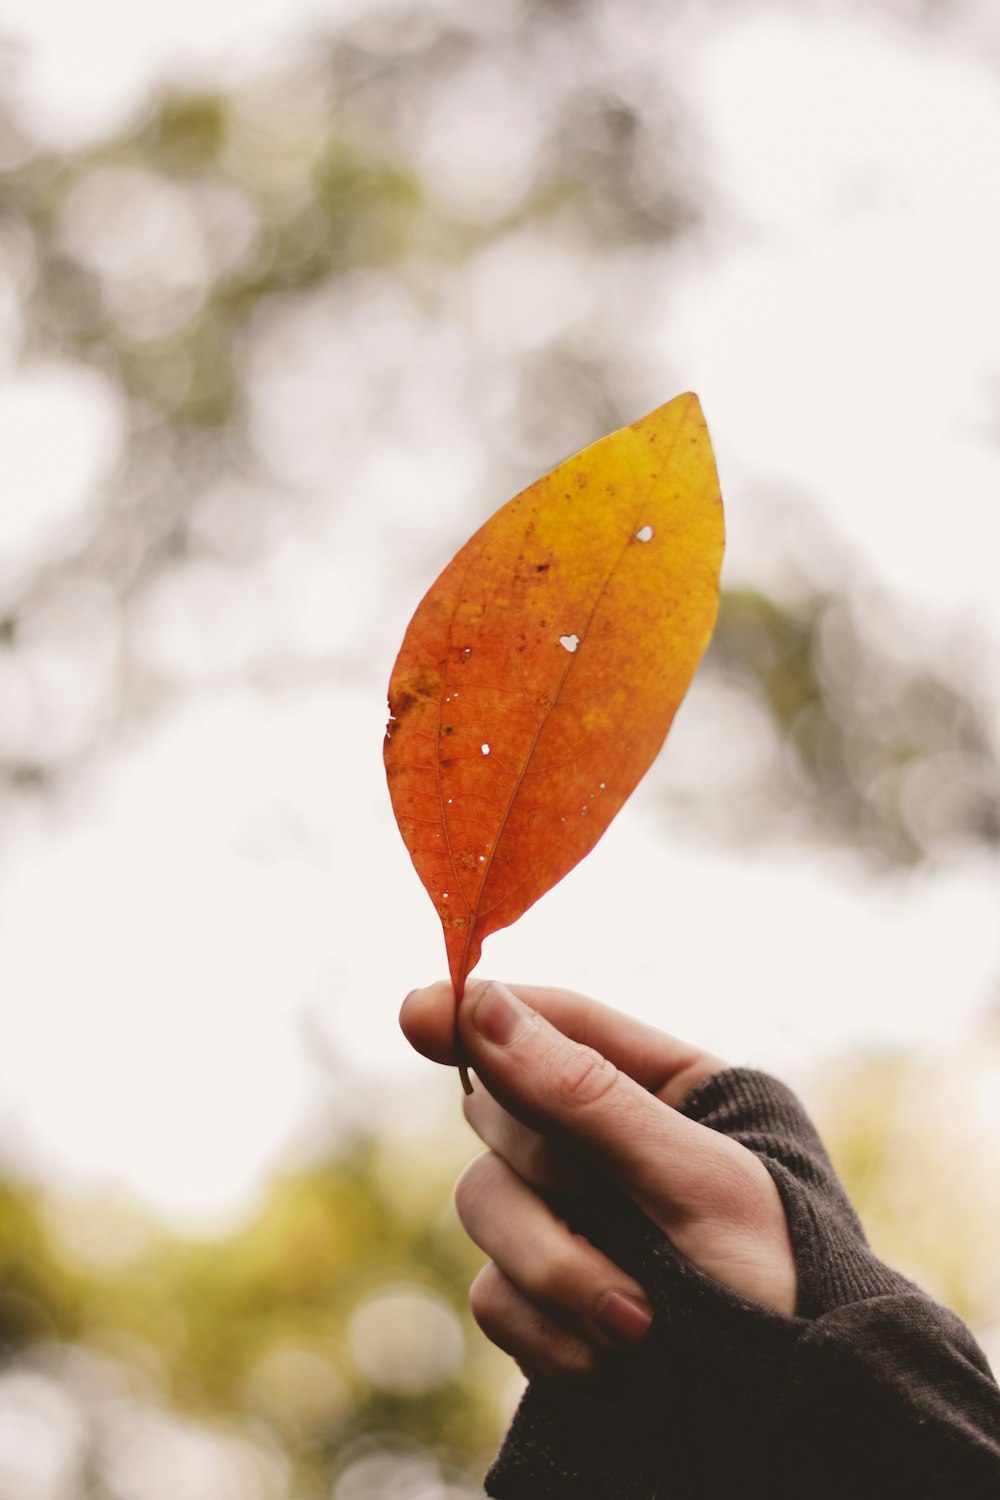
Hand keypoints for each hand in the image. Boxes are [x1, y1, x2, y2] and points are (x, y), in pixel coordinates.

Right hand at [400, 980, 796, 1380]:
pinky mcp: (547, 1301)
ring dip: (552, 1267)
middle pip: (500, 1115)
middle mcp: (607, 1146)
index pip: (559, 1025)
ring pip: (484, 1204)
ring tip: (635, 1321)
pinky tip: (613, 1358)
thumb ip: (586, 1095)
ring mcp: (573, 1221)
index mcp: (665, 1087)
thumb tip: (482, 1005)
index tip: (416, 1011)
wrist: (793, 1423)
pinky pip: (491, 1294)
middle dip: (546, 1178)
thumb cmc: (777, 1285)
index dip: (484, 1013)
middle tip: (611, 1221)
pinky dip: (546, 1329)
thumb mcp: (695, 1178)